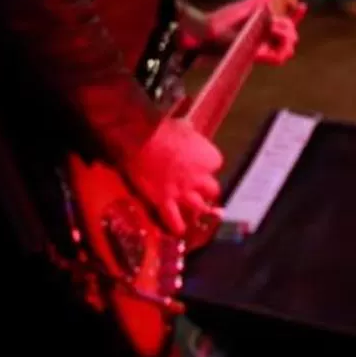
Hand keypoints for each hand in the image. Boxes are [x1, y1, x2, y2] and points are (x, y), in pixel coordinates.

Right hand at [121, 117, 222, 236]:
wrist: (139, 142)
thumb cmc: (161, 130)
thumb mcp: (183, 127)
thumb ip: (190, 135)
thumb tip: (189, 130)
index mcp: (209, 158)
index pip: (216, 165)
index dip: (206, 166)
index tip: (199, 165)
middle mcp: (201, 178)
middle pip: (213, 190)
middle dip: (206, 191)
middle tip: (199, 191)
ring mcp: (183, 192)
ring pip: (199, 208)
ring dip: (197, 210)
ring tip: (194, 213)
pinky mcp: (165, 202)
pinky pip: (175, 221)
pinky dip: (177, 226)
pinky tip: (179, 229)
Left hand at [200, 0, 302, 63]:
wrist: (206, 33)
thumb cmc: (222, 20)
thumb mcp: (247, 6)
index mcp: (263, 29)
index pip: (286, 23)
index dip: (296, 15)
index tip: (302, 5)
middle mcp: (265, 41)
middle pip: (291, 36)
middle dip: (290, 25)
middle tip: (279, 19)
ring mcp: (262, 51)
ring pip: (287, 48)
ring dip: (286, 35)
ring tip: (276, 27)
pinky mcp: (258, 59)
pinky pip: (279, 57)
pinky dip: (281, 47)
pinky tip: (275, 35)